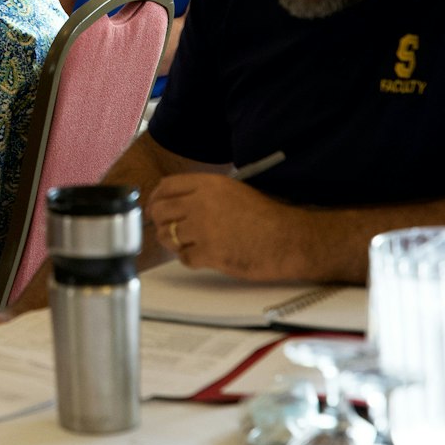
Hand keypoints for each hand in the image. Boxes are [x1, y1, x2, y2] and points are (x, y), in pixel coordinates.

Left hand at [147, 173, 310, 280]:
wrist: (289, 240)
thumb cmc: (267, 217)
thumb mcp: (232, 191)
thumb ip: (203, 194)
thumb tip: (175, 203)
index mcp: (208, 185)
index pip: (166, 186)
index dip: (156, 199)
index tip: (154, 208)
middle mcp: (201, 203)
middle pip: (161, 211)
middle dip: (162, 222)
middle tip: (170, 231)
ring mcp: (203, 229)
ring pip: (168, 236)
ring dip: (175, 242)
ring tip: (191, 244)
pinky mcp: (209, 253)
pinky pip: (184, 257)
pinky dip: (190, 259)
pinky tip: (204, 257)